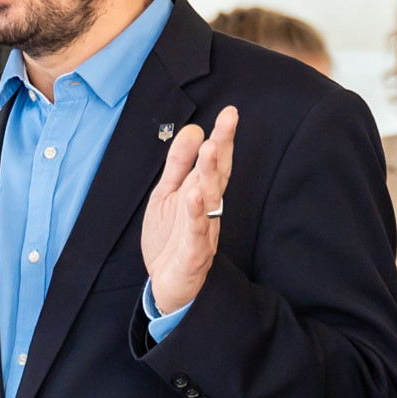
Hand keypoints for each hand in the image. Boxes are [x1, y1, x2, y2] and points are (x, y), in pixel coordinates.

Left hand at [142, 106, 237, 315]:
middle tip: (228, 120)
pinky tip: (195, 194)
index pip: (215, 161)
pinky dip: (197, 213)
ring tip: (211, 148)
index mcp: (201, 192)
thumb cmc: (170, 239)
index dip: (223, 137)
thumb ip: (178, 164)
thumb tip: (194, 129)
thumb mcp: (166, 194)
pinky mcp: (194, 252)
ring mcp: (203, 230)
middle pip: (218, 174)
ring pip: (210, 199)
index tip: (230, 112)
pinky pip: (197, 231)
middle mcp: (207, 208)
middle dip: (223, 147)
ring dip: (210, 174)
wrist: (166, 285)